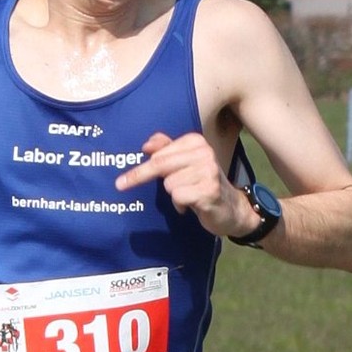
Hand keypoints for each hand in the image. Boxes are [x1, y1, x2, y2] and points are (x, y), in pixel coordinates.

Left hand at [114, 132, 255, 240]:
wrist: (231, 208)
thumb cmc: (202, 185)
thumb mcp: (184, 165)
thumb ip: (166, 150)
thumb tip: (147, 144)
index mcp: (196, 142)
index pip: (159, 153)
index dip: (139, 167)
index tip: (122, 178)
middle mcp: (204, 152)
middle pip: (159, 165)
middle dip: (137, 176)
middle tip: (120, 185)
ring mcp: (208, 171)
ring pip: (169, 184)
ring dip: (174, 195)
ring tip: (187, 196)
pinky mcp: (209, 190)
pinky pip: (178, 196)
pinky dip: (180, 205)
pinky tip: (192, 205)